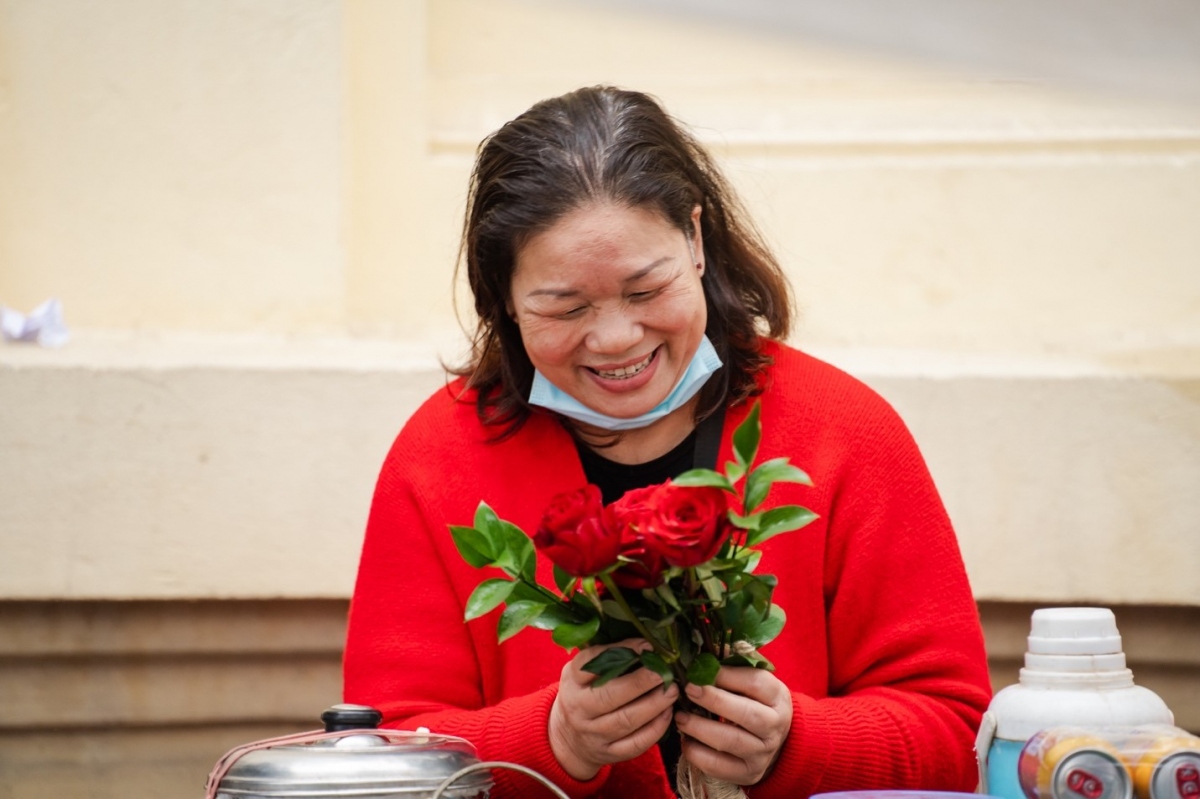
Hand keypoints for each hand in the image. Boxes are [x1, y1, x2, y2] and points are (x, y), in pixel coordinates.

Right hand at [549, 638, 679, 780]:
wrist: (569, 739)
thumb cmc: (584, 695)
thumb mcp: (582, 673)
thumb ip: (604, 657)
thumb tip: (644, 642)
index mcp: (572, 682)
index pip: (590, 664)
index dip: (620, 652)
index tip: (646, 645)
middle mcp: (579, 709)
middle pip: (609, 696)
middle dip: (640, 682)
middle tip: (664, 672)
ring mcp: (594, 734)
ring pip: (626, 721)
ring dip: (654, 704)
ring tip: (672, 690)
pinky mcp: (610, 753)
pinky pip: (636, 743)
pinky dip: (655, 728)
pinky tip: (668, 713)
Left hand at [674, 666, 792, 784]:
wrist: (776, 741)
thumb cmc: (756, 702)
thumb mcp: (753, 681)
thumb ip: (733, 664)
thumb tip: (705, 650)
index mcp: (778, 697)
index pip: (756, 683)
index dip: (727, 675)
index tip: (702, 668)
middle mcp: (774, 727)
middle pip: (745, 714)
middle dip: (713, 701)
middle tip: (688, 689)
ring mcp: (762, 753)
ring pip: (730, 741)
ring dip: (699, 728)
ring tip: (680, 717)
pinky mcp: (747, 773)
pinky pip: (719, 767)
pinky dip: (697, 754)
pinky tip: (685, 740)